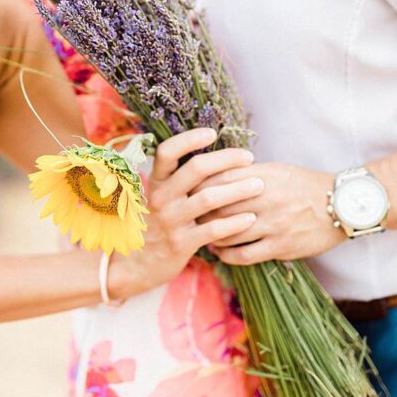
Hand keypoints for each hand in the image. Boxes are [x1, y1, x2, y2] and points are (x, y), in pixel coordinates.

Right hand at [114, 128, 262, 297]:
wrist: (137, 263)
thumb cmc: (158, 225)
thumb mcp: (159, 198)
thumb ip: (178, 179)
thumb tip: (211, 156)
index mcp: (156, 182)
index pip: (167, 151)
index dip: (189, 139)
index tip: (212, 133)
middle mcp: (161, 198)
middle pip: (195, 169)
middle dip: (226, 159)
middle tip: (249, 157)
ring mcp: (171, 220)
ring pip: (209, 198)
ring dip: (238, 190)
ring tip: (259, 185)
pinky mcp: (182, 243)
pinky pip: (213, 229)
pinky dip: (235, 223)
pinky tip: (251, 218)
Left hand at [193, 162, 343, 264]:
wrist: (343, 204)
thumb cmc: (304, 184)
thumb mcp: (275, 170)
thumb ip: (244, 173)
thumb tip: (209, 176)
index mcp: (261, 176)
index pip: (216, 180)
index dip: (196, 188)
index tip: (187, 193)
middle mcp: (265, 198)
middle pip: (216, 208)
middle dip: (197, 213)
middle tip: (188, 217)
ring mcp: (273, 224)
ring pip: (226, 233)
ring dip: (209, 236)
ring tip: (201, 235)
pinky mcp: (281, 246)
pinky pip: (243, 255)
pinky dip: (226, 255)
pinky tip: (220, 251)